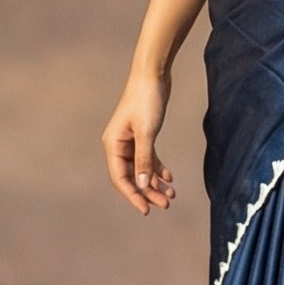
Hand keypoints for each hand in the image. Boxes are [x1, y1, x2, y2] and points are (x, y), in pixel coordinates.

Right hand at [102, 71, 175, 214]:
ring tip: (171, 195)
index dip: (133, 195)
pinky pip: (148, 158)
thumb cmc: (146, 99)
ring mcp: (130, 140)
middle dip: (148, 192)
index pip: (120, 177)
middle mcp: (119, 144)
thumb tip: (142, 184)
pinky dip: (158, 169)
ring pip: (141, 169)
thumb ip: (144, 159)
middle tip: (165, 205)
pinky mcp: (142, 135)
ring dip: (155, 183)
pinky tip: (169, 178)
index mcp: (113, 144)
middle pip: (132, 176)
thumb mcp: (147, 132)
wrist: (153, 75)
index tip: (146, 210)